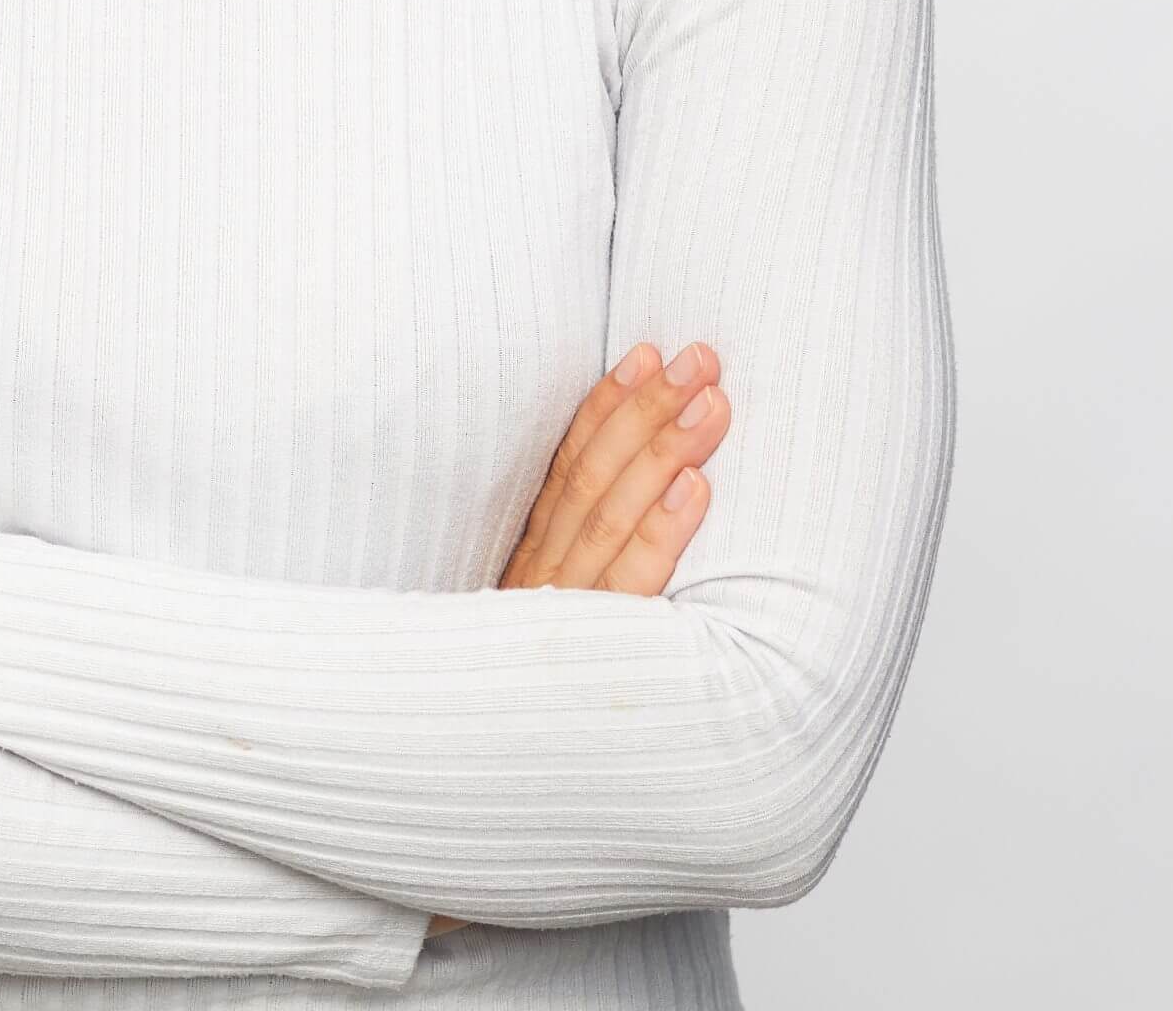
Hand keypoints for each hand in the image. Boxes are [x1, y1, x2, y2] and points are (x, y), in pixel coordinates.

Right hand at [424, 343, 731, 938]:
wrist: (458, 821)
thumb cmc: (508, 726)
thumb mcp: (519, 642)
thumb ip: (551, 582)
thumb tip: (610, 519)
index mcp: (520, 569)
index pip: (564, 467)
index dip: (605, 406)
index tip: (644, 351)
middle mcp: (534, 585)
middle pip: (593, 476)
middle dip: (649, 409)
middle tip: (701, 352)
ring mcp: (556, 623)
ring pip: (611, 516)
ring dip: (665, 449)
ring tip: (713, 400)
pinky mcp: (581, 667)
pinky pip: (628, 592)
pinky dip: (661, 535)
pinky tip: (698, 491)